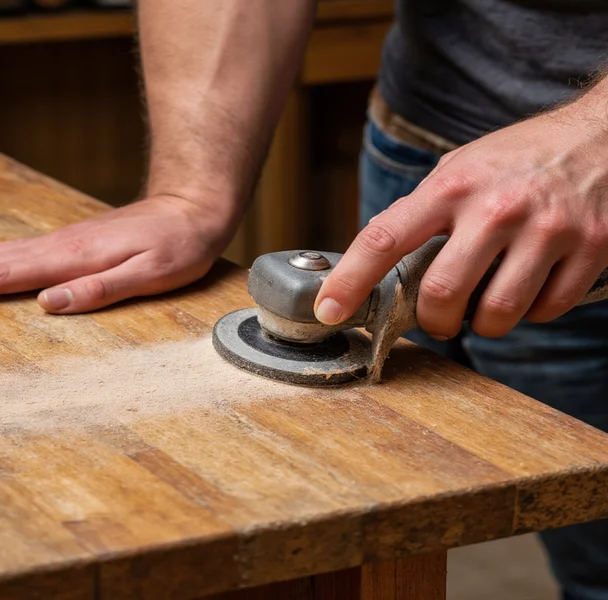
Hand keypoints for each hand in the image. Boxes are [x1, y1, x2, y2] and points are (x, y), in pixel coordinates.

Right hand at [0, 195, 236, 312]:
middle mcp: (55, 247)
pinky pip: (9, 253)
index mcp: (70, 259)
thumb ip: (99, 290)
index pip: (0, 276)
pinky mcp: (65, 243)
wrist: (191, 207)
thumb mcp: (150, 276)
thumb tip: (48, 304)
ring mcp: (58, 242)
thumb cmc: (177, 246)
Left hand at [314, 103, 607, 338]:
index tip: (328, 310)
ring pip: (497, 313)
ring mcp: (547, 229)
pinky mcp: (592, 247)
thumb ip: (423, 211)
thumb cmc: (520, 156)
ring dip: (482, 325)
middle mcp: (496, 207)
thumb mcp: (461, 167)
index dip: (350, 281)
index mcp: (452, 185)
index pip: (384, 239)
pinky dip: (530, 313)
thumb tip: (378, 255)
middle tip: (438, 318)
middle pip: (442, 293)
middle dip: (433, 321)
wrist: (604, 131)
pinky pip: (546, 310)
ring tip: (484, 305)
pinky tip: (528, 289)